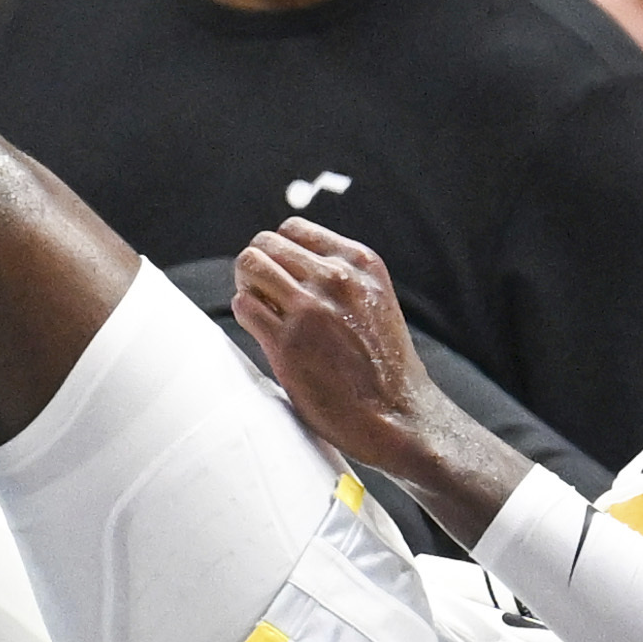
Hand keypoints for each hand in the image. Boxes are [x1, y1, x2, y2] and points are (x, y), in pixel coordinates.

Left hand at [229, 218, 465, 492]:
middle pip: (265, 243)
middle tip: (266, 297)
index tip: (284, 277)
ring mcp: (311, 309)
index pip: (293, 228)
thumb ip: (339, 276)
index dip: (280, 252)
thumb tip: (284, 261)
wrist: (399, 413)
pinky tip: (265, 333)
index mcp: (360, 262)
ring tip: (264, 312)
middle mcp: (336, 278)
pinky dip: (246, 315)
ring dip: (248, 287)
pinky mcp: (288, 343)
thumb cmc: (382, 363)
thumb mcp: (373, 299)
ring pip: (249, 266)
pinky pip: (244, 306)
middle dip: (258, 266)